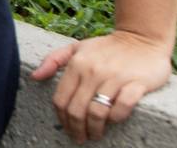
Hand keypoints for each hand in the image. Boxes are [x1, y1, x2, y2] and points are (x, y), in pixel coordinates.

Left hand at [30, 29, 173, 142]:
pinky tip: (114, 120)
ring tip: (96, 134)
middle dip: (76, 128)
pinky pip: (122, 106)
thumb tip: (34, 77)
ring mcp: (115, 77)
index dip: (62, 118)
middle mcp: (93, 71)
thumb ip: (54, 60)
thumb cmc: (107, 47)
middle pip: (77, 110)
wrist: (142, 38)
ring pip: (97, 111)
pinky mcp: (137, 83)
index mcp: (77, 64)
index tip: (67, 128)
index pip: (61, 99)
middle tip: (81, 137)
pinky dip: (116, 117)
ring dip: (95, 128)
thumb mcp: (78, 48)